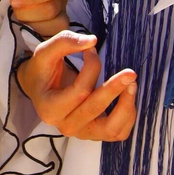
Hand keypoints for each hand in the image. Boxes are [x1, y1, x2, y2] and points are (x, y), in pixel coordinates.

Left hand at [0, 0, 69, 37]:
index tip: (13, 1)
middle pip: (52, 8)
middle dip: (27, 13)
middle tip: (13, 12)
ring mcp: (59, 13)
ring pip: (57, 24)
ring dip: (33, 27)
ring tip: (19, 22)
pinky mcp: (55, 30)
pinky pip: (55, 37)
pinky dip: (39, 37)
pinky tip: (25, 33)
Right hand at [16, 29, 136, 141]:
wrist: (41, 89)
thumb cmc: (43, 70)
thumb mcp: (45, 51)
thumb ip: (65, 42)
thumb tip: (93, 40)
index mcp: (50, 109)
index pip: (79, 91)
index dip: (91, 68)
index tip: (92, 49)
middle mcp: (64, 126)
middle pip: (95, 109)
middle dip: (115, 88)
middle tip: (130, 72)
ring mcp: (81, 133)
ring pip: (110, 129)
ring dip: (126, 107)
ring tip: (132, 85)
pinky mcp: (95, 134)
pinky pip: (118, 133)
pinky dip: (128, 117)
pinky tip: (128, 97)